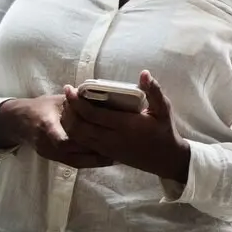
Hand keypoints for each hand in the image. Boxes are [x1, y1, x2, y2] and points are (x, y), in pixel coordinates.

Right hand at [0, 95, 112, 167]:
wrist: (19, 121)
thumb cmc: (42, 107)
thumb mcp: (58, 100)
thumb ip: (76, 100)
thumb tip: (100, 95)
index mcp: (46, 124)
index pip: (60, 137)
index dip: (79, 139)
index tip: (101, 137)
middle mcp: (46, 142)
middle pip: (73, 151)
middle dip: (95, 150)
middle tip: (119, 146)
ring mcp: (49, 152)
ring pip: (74, 160)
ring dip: (95, 160)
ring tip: (117, 156)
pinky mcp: (53, 158)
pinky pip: (73, 163)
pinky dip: (89, 162)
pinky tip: (106, 160)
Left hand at [60, 71, 189, 182]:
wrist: (164, 158)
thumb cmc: (164, 130)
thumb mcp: (164, 109)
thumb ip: (153, 91)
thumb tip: (144, 73)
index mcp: (125, 125)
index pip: (93, 114)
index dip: (77, 102)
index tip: (70, 88)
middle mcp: (111, 138)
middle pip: (79, 126)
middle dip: (69, 109)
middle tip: (67, 94)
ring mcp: (106, 148)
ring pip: (77, 137)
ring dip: (68, 121)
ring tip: (68, 105)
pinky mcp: (104, 153)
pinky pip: (82, 143)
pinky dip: (73, 131)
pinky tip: (75, 120)